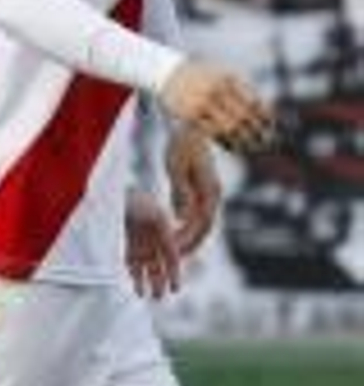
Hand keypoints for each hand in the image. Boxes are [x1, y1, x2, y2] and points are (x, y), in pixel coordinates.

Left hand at [125, 189, 181, 298]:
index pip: (172, 254)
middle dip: (159, 279)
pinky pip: (131, 256)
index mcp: (163, 226)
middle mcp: (153, 232)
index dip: (174, 272)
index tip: (176, 288)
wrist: (112, 185)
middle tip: (158, 297)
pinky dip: (133, 269)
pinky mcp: (127, 235)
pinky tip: (134, 282)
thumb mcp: (152, 213)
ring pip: (145, 262)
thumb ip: (165, 233)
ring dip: (146, 278)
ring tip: (145, 295)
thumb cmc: (132, 197)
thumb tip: (175, 252)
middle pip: (159, 261)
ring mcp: (140, 234)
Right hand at [159, 60, 273, 154]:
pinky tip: (234, 148)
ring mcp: (202, 102)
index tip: (271, 126)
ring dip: (243, 140)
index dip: (265, 116)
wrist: (166, 72)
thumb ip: (240, 88)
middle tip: (268, 142)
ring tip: (253, 148)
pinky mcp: (190, 114)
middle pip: (243, 116)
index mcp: (228, 79)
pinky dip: (226, 142)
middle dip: (258, 131)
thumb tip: (262, 109)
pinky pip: (212, 132)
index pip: (253, 101)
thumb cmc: (199, 75)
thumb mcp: (221, 74)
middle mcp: (216, 90)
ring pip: (229, 126)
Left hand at [164, 128, 221, 255]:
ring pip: (201, 223)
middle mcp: (214, 195)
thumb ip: (180, 192)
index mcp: (211, 191)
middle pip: (205, 227)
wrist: (191, 127)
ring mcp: (209, 193)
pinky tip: (172, 233)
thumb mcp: (176, 167)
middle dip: (191, 244)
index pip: (203, 223)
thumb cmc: (181, 143)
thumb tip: (181, 218)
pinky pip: (195, 213)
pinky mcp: (200, 191)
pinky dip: (186, 225)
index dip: (190, 239)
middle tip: (174, 259)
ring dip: (189, 238)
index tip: (175, 251)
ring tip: (173, 252)